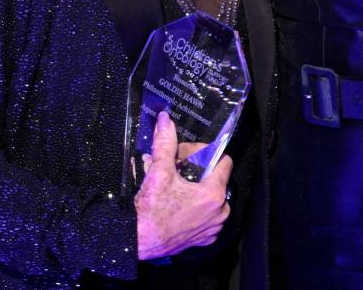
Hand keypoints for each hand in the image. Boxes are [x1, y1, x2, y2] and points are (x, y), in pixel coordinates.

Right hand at [134, 112, 231, 259]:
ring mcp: (213, 227)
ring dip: (195, 188)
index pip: (224, 161)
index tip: (189, 154)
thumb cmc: (151, 211)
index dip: (205, 153)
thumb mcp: (159, 172)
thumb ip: (166, 144)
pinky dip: (194, 207)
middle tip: (176, 167)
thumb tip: (166, 121)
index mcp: (214, 194)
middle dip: (197, 170)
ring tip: (174, 184)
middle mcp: (220, 212)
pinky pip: (206, 215)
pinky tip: (177, 202)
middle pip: (216, 178)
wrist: (138, 241)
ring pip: (211, 197)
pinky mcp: (205, 238)